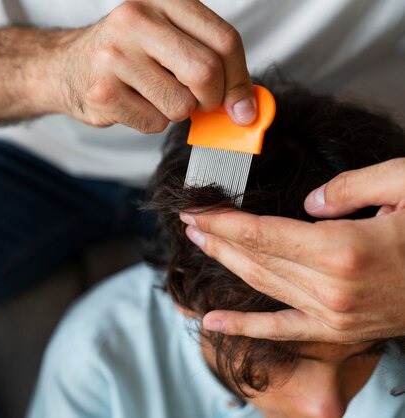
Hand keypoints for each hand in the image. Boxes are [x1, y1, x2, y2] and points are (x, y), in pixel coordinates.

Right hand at [57, 0, 255, 132]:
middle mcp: (136, 19)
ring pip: (180, 104)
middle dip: (211, 99)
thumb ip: (211, 62)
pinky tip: (133, 104)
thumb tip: (247, 108)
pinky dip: (151, 122)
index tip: (243, 106)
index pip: (224, 40)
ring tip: (154, 95)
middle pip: (205, 72)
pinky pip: (153, 123)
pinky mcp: (101, 91)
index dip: (240, 79)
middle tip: (201, 104)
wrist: (66, 66)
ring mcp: (114, 55)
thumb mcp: (170, 40)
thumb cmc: (127, 54)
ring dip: (177, 112)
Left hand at [179, 158, 404, 342]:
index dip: (223, 221)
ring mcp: (334, 316)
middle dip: (216, 238)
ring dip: (225, 266)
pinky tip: (211, 323)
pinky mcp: (340, 332)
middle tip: (189, 222)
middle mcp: (332, 288)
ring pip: (263, 288)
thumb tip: (308, 202)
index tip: (195, 210)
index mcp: (342, 249)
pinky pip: (283, 331)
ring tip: (198, 246)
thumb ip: (350, 188)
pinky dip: (244, 328)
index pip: (261, 233)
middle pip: (255, 259)